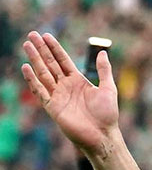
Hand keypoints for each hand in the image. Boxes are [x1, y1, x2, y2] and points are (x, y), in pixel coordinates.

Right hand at [21, 32, 118, 153]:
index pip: (63, 60)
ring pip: (43, 74)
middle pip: (50, 64)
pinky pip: (40, 91)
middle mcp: (66, 86)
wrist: (102, 135)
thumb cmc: (107, 114)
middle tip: (32, 34)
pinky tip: (26, 67)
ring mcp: (58, 96)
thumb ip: (104, 70)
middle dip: (41, 50)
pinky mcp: (52, 107)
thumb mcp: (108, 88)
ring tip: (27, 45)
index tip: (46, 35)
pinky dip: (33, 80)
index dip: (55, 48)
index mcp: (78, 81)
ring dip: (35, 60)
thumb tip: (102, 52)